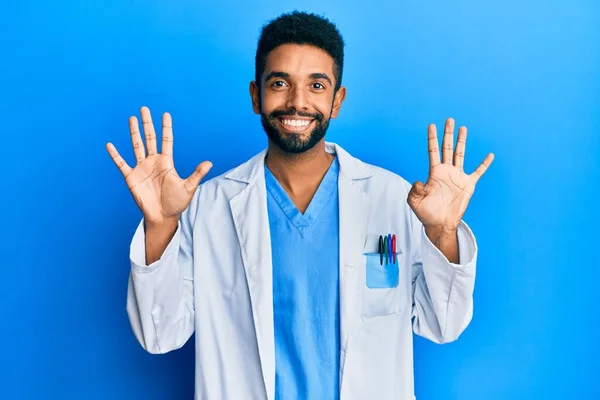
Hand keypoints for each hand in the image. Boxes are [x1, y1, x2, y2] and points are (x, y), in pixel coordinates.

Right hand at [106, 106, 212, 224]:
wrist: (163, 216)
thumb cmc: (177, 202)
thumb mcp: (189, 187)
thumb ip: (197, 174)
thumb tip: (209, 163)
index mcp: (167, 162)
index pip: (166, 140)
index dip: (166, 128)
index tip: (165, 114)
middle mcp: (153, 162)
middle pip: (150, 138)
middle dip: (147, 124)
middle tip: (144, 108)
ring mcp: (142, 168)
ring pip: (136, 146)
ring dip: (134, 133)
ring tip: (131, 118)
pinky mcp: (131, 177)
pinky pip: (122, 164)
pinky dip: (115, 155)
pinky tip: (109, 144)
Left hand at [407, 118, 493, 230]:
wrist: (440, 223)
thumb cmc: (426, 213)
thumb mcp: (415, 202)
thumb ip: (415, 191)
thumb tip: (419, 181)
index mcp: (434, 173)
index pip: (433, 151)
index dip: (432, 138)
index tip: (431, 126)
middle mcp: (446, 171)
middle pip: (447, 148)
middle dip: (448, 134)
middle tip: (449, 120)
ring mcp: (458, 176)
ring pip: (460, 154)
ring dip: (461, 142)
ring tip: (463, 128)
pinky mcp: (468, 184)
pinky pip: (478, 172)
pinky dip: (484, 164)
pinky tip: (490, 155)